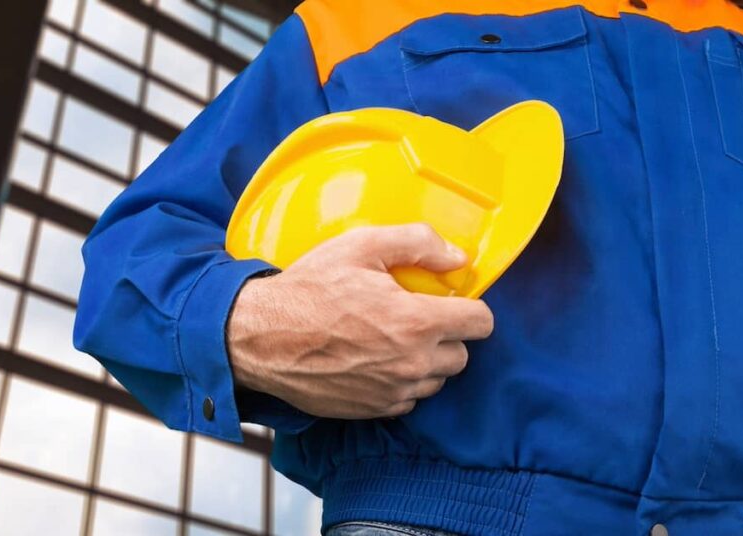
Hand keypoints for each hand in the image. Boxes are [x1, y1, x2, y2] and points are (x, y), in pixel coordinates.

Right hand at [227, 223, 493, 418]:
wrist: (260, 338)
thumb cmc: (308, 289)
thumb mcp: (360, 246)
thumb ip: (417, 243)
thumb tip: (457, 257)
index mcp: (416, 322)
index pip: (481, 323)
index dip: (470, 307)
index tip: (451, 302)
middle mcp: (412, 363)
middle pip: (462, 355)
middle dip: (446, 335)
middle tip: (414, 317)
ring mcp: (393, 391)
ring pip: (436, 379)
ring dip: (425, 361)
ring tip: (391, 339)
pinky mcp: (374, 409)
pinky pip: (408, 399)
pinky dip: (400, 382)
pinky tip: (374, 360)